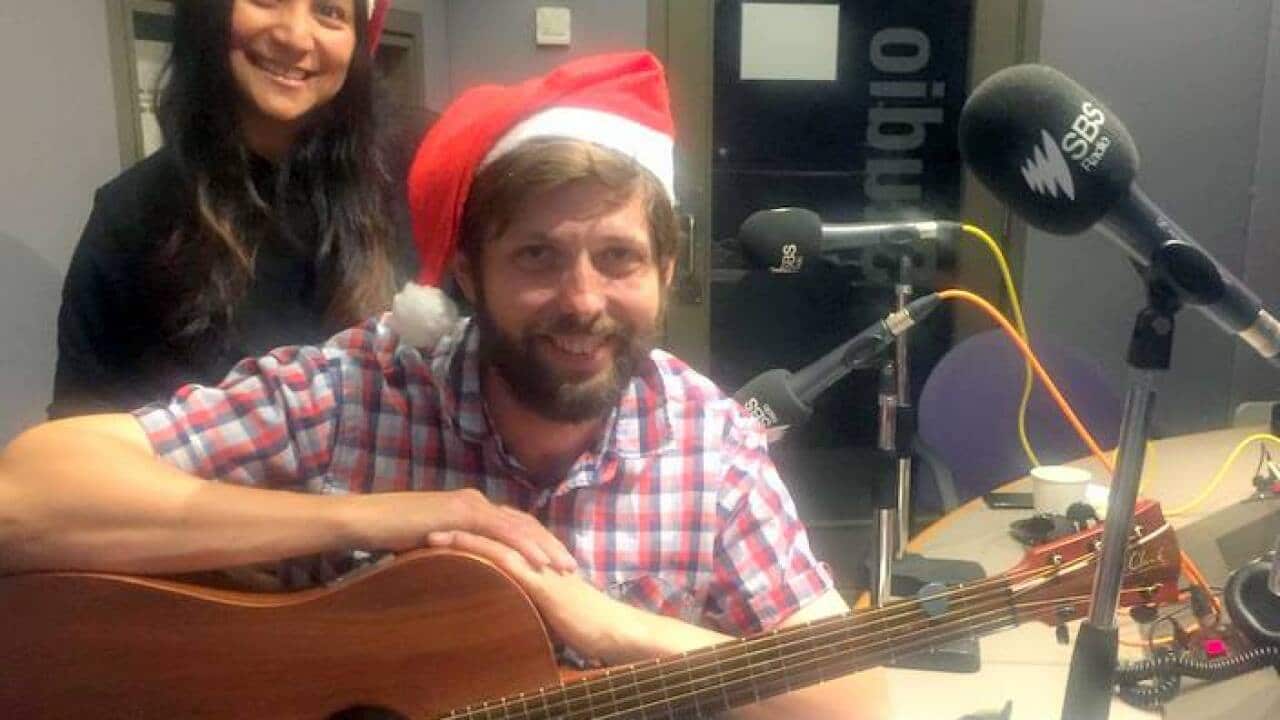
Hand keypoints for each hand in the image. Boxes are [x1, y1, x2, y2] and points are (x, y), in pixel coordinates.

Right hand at [349, 489, 576, 572]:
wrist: (366, 520)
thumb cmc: (391, 536)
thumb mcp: (431, 545)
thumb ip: (452, 551)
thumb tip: (464, 571)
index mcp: (472, 509)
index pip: (513, 525)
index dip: (537, 543)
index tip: (556, 564)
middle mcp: (477, 502)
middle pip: (524, 524)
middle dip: (550, 545)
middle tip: (571, 566)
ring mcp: (470, 504)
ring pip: (518, 526)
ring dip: (545, 547)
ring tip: (564, 567)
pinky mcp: (461, 512)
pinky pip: (500, 531)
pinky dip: (522, 546)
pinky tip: (538, 562)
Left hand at [427, 530, 727, 664]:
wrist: (611, 629)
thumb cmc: (585, 622)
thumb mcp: (550, 605)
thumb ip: (530, 596)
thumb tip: (509, 604)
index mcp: (538, 557)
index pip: (500, 535)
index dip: (471, 531)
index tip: (440, 531)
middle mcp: (536, 553)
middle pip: (492, 529)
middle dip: (460, 525)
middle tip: (425, 524)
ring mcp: (537, 563)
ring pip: (493, 538)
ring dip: (459, 533)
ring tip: (426, 532)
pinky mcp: (537, 579)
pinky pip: (501, 557)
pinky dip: (474, 548)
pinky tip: (451, 548)